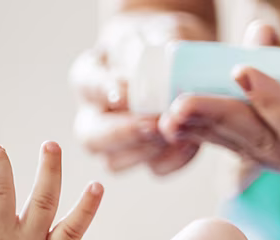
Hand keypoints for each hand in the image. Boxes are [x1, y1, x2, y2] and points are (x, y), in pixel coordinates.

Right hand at [70, 12, 213, 175]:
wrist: (179, 57)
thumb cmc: (164, 40)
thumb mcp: (161, 31)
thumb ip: (160, 45)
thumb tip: (164, 67)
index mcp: (90, 77)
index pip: (88, 84)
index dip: (104, 92)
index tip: (124, 93)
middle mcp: (94, 115)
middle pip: (90, 136)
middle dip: (123, 133)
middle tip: (152, 124)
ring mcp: (116, 142)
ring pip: (115, 161)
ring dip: (147, 151)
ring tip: (175, 132)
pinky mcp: (147, 156)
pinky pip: (154, 169)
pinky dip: (174, 159)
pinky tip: (191, 141)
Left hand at [159, 21, 279, 181]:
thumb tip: (257, 34)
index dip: (270, 99)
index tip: (242, 70)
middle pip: (260, 140)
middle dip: (218, 118)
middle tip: (183, 104)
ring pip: (239, 145)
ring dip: (200, 129)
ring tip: (169, 115)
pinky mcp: (263, 160)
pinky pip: (230, 146)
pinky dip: (202, 132)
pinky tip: (174, 123)